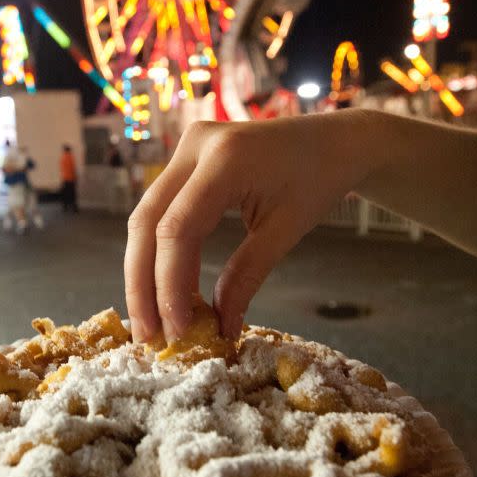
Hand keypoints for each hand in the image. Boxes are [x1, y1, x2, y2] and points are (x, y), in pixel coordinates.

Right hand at [124, 113, 374, 341]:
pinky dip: (161, 254)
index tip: (176, 330)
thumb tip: (220, 327)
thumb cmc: (318, 180)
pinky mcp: (185, 162)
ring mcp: (186, 150)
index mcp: (225, 159)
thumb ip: (247, 275)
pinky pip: (162, 212)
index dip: (168, 283)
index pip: (177, 228)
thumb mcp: (286, 230)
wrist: (334, 140)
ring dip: (144, 274)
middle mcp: (195, 146)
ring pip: (146, 218)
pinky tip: (166, 293)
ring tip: (151, 323)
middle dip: (142, 284)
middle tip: (147, 336)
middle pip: (146, 222)